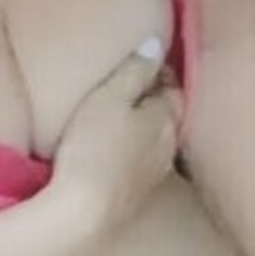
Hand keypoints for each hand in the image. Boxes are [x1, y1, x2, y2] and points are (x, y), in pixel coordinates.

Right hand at [52, 38, 178, 243]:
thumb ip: (134, 69)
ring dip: (146, 129)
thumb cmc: (93, 147)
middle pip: (169, 115)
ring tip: (125, 119)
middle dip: (156, 100)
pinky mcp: (135, 197)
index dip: (159, 72)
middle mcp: (168, 146)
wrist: (82, 212)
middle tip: (134, 87)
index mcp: (166, 117)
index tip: (144, 61)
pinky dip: (135, 152)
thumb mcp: (110, 97)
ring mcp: (154, 175)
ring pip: (157, 142)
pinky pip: (142, 164)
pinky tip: (118, 154)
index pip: (172, 87)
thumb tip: (156, 43)